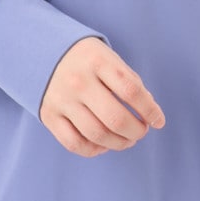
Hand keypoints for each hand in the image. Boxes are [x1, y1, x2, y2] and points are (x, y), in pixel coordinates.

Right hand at [39, 37, 165, 157]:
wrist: (41, 51)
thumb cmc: (86, 58)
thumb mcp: (108, 57)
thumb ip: (129, 81)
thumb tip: (148, 111)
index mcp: (98, 61)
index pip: (132, 91)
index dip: (150, 110)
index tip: (159, 121)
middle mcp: (78, 81)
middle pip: (115, 118)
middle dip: (136, 131)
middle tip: (142, 131)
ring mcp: (62, 100)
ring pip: (97, 135)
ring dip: (119, 143)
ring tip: (127, 139)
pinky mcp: (49, 116)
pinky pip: (74, 144)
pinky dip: (94, 150)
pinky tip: (104, 144)